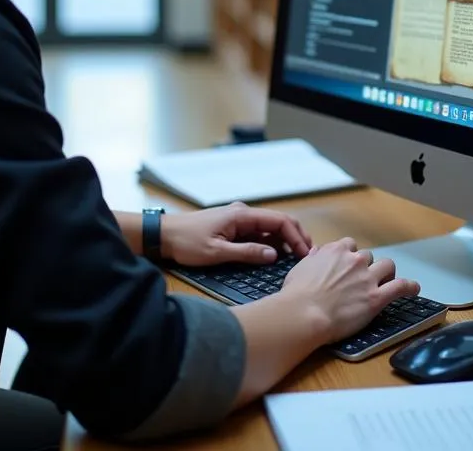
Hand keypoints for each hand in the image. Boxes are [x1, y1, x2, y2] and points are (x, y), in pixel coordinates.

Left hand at [161, 201, 312, 266]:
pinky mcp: (233, 227)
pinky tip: (277, 256)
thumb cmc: (187, 242)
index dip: (296, 237)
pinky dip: (272, 242)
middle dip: (296, 237)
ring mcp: (238, 219)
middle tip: (308, 256)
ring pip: (270, 228)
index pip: (279, 221)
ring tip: (297, 259)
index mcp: (241, 215)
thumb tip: (274, 255)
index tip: (305, 255)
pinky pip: (259, 232)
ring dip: (285, 241)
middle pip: (278, 221)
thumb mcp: (217, 253)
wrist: (163, 235)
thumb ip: (247, 253)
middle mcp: (243, 213)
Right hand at [279, 237, 418, 343]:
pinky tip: (413, 288)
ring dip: (386, 273)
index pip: (349, 245)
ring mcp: (367, 278)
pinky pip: (400, 287)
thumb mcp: (299, 268)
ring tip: (386, 281)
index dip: (349, 256)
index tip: (347, 265)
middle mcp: (354, 260)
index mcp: (335, 251)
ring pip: (387, 266)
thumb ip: (313, 259)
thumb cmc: (297, 294)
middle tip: (361, 280)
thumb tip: (317, 253)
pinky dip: (409, 287)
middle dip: (367, 266)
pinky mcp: (376, 298)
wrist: (304, 313)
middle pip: (368, 256)